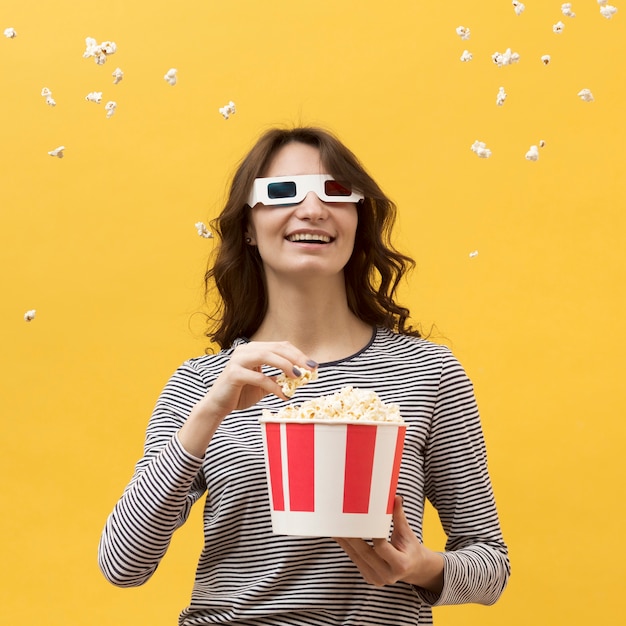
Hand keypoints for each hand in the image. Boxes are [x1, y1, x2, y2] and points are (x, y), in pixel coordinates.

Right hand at [178, 341, 315, 455]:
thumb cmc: (240, 393)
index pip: (280, 346)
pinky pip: (259, 377)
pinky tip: (283, 395)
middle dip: (296, 358)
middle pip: (276, 348)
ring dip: (286, 366)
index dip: (298, 354)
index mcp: (253, 349)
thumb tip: (301, 376)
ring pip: (267, 356)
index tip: (313, 365)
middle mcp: (245, 350)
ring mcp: (238, 359)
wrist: (218, 406)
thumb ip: (278, 378)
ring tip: (299, 377)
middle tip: (311, 368)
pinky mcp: (234, 373)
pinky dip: (274, 386)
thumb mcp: (263, 384)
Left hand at [334, 496, 443, 593]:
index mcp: (401, 564)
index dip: (371, 534)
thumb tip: (397, 497)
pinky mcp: (369, 578)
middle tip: (339, 522)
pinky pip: (355, 561)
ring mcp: (377, 579)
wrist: (413, 568)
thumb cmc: (410, 547)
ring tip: (334, 528)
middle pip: (365, 553)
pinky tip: (340, 537)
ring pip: (356, 557)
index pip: (381, 547)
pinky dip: (347, 548)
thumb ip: (399, 516)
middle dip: (351, 537)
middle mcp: (388, 575)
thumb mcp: (407, 533)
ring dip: (344, 542)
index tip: (362, 520)